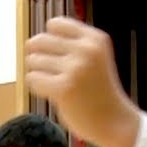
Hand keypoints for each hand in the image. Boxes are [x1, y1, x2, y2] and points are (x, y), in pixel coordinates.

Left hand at [25, 17, 141, 146]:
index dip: (50, 39)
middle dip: (38, 55)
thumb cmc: (98, 91)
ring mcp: (75, 69)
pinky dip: (37, 87)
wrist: (114, 121)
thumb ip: (71, 45)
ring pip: (33, 60)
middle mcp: (86, 50)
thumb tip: (31, 41)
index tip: (57, 55)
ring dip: (38, 73)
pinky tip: (51, 93)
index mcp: (95, 39)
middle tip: (50, 71)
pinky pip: (32, 79)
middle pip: (40, 40)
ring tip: (53, 84)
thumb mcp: (94, 58)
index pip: (55, 24)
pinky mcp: (63, 88)